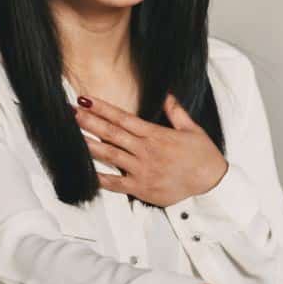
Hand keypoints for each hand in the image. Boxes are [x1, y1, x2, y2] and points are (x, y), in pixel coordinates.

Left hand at [75, 93, 227, 206]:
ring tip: (72, 136)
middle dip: (89, 122)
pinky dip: (100, 178)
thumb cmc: (203, 158)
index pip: (123, 118)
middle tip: (71, 113)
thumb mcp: (192, 129)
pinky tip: (85, 171)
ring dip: (89, 145)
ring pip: (110, 155)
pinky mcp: (141, 188)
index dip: (103, 108)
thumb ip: (176, 111)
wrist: (212, 184)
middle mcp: (146, 152)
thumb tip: (167, 94)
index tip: (86, 100)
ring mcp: (142, 170)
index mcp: (156, 135)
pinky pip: (116, 184)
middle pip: (112, 134)